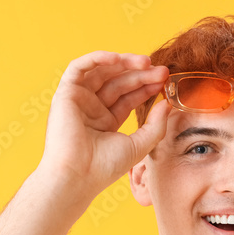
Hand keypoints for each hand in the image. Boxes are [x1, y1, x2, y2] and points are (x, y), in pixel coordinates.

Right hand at [33, 51, 170, 203]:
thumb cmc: (104, 167)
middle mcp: (92, 109)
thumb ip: (156, 125)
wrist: (77, 176)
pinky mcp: (65, 94)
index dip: (146, 86)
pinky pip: (79, 67)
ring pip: (102, 71)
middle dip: (141, 74)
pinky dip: (97, 58)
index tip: (165, 81)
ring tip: (146, 63)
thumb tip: (167, 104)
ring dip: (124, 63)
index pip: (128, 97)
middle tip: (162, 71)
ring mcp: (78, 100)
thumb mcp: (139, 145)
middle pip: (118, 82)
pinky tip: (118, 59)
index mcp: (106, 122)